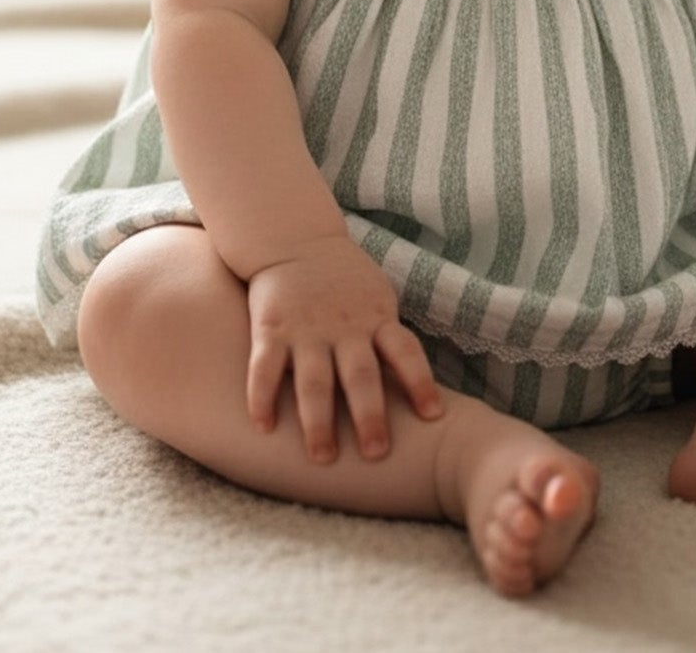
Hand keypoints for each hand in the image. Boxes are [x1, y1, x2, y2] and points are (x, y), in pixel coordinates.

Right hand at [244, 234, 443, 462]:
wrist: (294, 238)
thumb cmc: (345, 280)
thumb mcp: (377, 297)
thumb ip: (389, 336)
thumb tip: (418, 387)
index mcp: (376, 318)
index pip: (405, 352)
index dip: (421, 382)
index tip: (434, 415)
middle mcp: (344, 327)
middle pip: (361, 375)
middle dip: (370, 415)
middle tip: (377, 454)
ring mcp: (306, 329)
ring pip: (314, 381)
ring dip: (319, 421)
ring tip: (322, 457)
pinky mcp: (271, 328)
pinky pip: (264, 368)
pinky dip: (262, 398)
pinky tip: (263, 427)